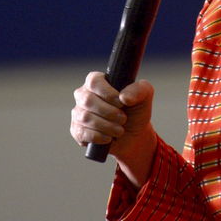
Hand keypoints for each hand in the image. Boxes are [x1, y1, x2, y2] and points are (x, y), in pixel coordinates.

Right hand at [71, 72, 156, 186]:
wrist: (133, 135)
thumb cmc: (136, 111)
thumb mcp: (144, 96)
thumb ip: (139, 89)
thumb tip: (123, 97)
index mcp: (97, 82)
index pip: (94, 81)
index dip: (107, 92)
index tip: (121, 102)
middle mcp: (84, 95)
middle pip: (88, 100)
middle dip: (109, 112)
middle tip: (123, 119)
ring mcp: (78, 113)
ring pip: (85, 117)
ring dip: (106, 126)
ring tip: (119, 130)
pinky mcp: (77, 130)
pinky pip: (81, 133)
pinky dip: (98, 137)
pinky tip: (108, 138)